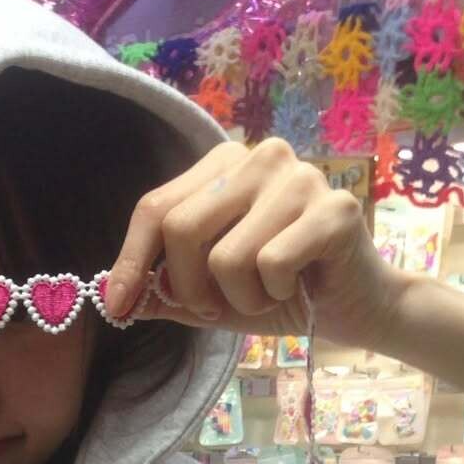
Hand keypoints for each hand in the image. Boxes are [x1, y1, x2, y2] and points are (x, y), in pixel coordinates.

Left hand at [104, 138, 401, 347]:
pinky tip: (298, 286)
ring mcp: (299, 177)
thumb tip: (110, 297)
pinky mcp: (333, 208)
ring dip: (238, 298)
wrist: (353, 306)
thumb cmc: (278, 292)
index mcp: (224, 164)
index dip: (130, 262)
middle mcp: (261, 157)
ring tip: (266, 293)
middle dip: (187, 288)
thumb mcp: (208, 295)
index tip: (117, 306)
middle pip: (180, 229)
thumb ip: (163, 291)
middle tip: (213, 307)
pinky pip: (270, 265)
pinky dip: (274, 294)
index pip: (154, 208)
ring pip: (225, 258)